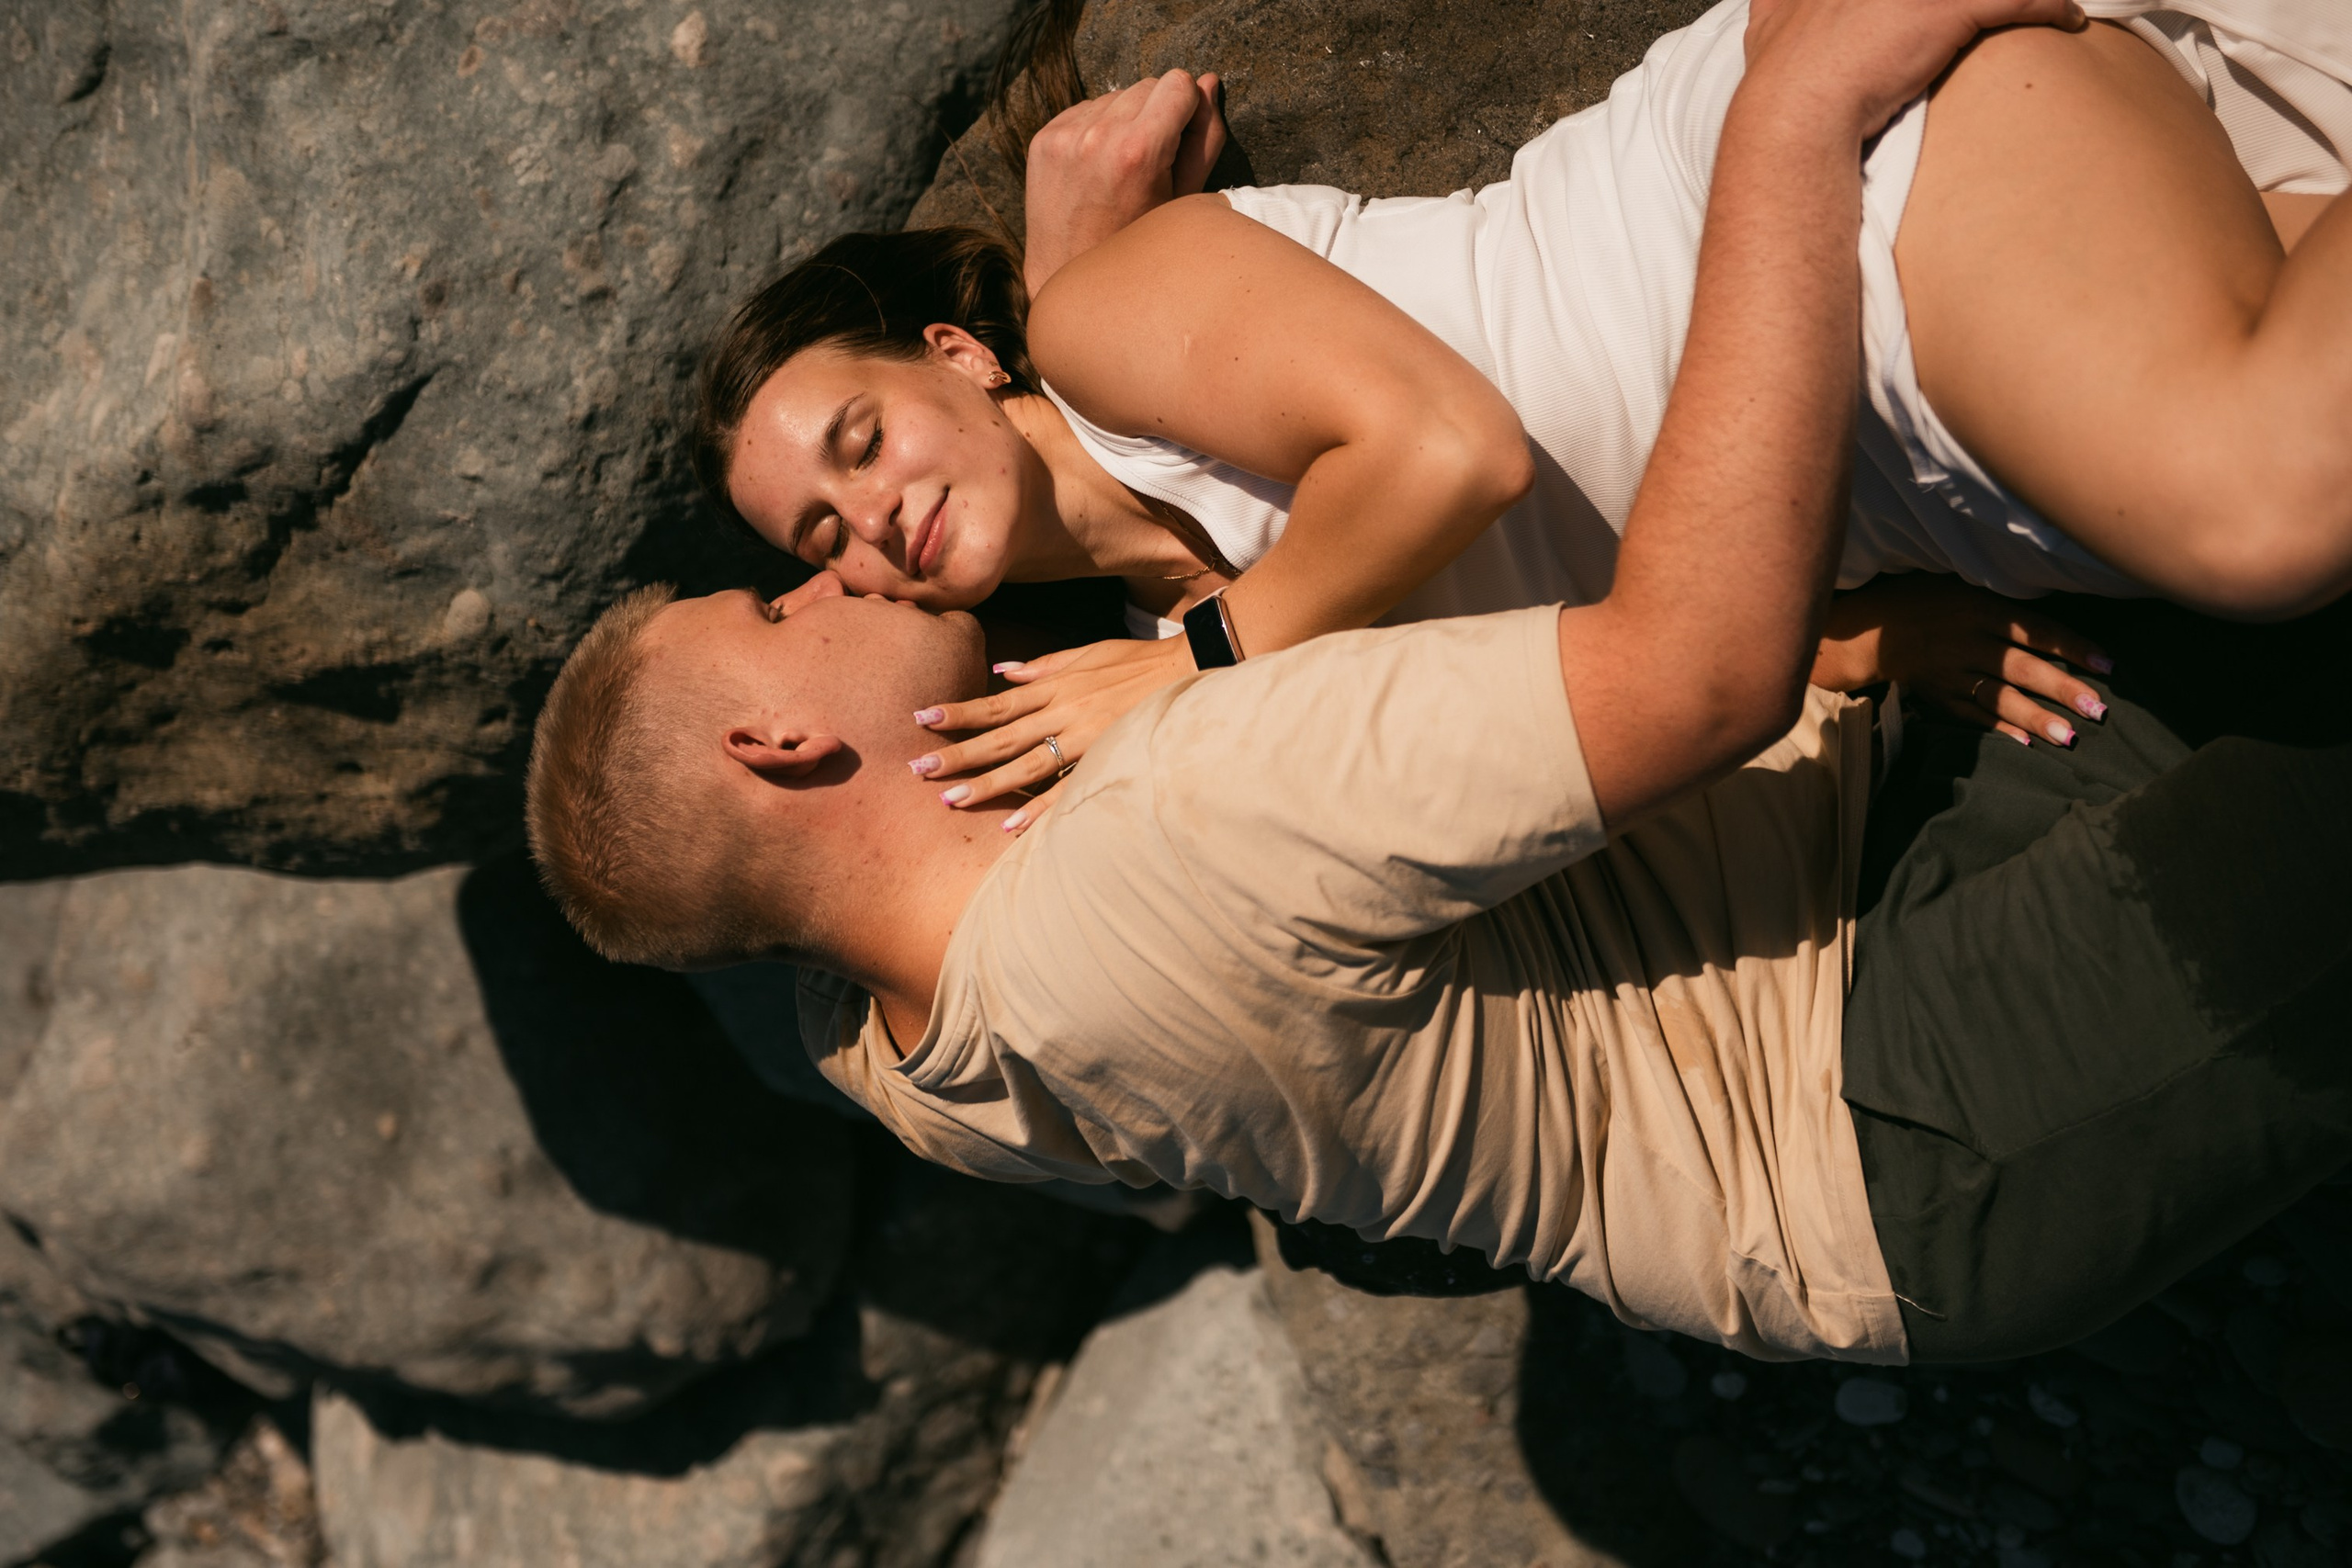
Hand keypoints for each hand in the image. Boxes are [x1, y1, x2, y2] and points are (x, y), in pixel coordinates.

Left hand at [907, 635, 1197, 829]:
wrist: (1192, 669)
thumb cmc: (1140, 662)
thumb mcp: (1089, 652)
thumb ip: (1043, 666)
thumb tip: (1002, 671)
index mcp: (1056, 686)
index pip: (996, 702)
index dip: (959, 712)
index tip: (922, 718)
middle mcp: (1063, 712)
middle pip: (1000, 736)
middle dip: (957, 753)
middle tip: (916, 768)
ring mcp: (1084, 739)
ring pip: (1024, 765)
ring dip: (985, 784)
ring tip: (950, 799)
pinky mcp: (1106, 759)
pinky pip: (1066, 789)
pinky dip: (1038, 808)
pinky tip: (1008, 826)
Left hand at [1023, 69, 1225, 295]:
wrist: (1069, 278)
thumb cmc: (1137, 244)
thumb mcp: (1184, 200)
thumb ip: (1204, 139)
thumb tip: (1209, 82)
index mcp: (1139, 151)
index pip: (1178, 84)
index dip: (1188, 107)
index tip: (1182, 137)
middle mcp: (1098, 136)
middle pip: (1148, 85)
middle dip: (1158, 113)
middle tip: (1153, 159)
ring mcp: (1065, 136)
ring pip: (1116, 96)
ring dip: (1126, 119)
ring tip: (1123, 167)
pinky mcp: (1044, 139)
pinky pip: (1085, 110)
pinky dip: (1097, 128)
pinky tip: (1098, 167)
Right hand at [1743, 0, 2085, 140]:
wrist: (1793, 114)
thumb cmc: (1782, 81)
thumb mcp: (1768, 25)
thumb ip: (1776, 7)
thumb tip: (1768, 6)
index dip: (1922, 1)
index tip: (1930, 11)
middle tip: (1973, 14)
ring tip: (2048, 1)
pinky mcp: (1949, 10)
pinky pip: (2018, 0)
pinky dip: (2050, 6)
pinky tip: (2067, 17)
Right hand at [1809, 575, 2112, 746]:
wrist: (1867, 630)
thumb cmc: (1924, 599)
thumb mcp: (1963, 585)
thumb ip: (2004, 603)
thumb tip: (2056, 618)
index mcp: (1979, 611)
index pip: (2034, 631)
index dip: (2072, 647)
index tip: (2108, 665)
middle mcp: (1967, 644)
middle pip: (2021, 669)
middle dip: (2062, 690)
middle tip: (2098, 710)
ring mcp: (1951, 675)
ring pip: (1999, 699)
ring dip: (2035, 719)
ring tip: (2069, 738)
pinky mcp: (1939, 696)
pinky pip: (1971, 715)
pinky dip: (1998, 728)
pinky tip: (2026, 744)